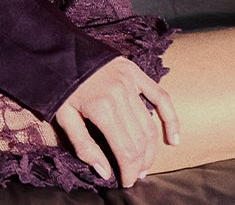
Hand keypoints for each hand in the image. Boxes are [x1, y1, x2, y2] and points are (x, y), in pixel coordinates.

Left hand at [52, 56, 179, 187]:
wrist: (60, 51)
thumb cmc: (60, 87)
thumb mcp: (64, 119)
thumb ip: (84, 146)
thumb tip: (105, 171)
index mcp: (101, 108)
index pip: (124, 149)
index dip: (128, 170)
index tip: (127, 182)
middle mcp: (119, 95)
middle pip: (139, 140)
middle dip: (140, 163)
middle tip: (136, 175)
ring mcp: (131, 82)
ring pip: (149, 124)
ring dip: (150, 149)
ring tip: (146, 164)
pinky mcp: (136, 73)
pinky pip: (161, 97)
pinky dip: (170, 119)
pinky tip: (173, 138)